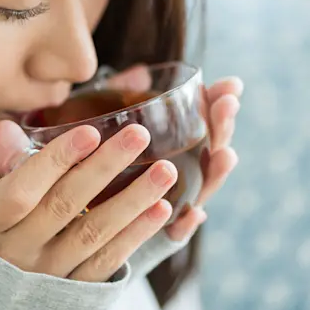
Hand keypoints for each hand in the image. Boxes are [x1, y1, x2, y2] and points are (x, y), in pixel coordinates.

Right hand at [0, 120, 178, 282]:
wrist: (1, 291)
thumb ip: (6, 163)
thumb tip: (7, 128)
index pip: (22, 189)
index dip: (55, 161)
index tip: (90, 131)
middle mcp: (18, 250)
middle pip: (64, 205)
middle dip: (104, 167)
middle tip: (139, 135)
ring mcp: (48, 273)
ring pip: (94, 233)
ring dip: (133, 199)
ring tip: (165, 170)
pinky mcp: (76, 290)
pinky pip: (109, 260)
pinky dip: (137, 234)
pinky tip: (162, 209)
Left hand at [106, 64, 241, 240]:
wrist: (78, 216)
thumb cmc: (97, 162)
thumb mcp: (108, 126)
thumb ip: (123, 98)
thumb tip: (142, 73)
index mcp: (173, 146)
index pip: (204, 122)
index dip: (218, 104)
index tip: (232, 85)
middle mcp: (179, 175)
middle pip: (209, 150)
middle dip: (223, 126)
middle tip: (229, 104)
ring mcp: (171, 204)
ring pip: (201, 188)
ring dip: (216, 172)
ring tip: (225, 154)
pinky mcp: (154, 236)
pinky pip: (173, 234)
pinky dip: (185, 225)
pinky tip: (194, 214)